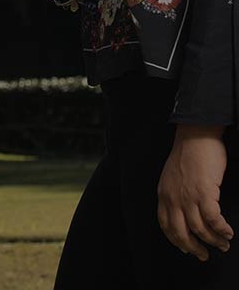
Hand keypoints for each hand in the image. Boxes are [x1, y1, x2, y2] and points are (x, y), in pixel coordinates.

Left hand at [159, 125, 231, 259]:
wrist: (195, 136)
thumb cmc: (187, 155)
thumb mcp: (171, 177)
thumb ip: (174, 194)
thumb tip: (183, 211)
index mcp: (163, 194)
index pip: (165, 224)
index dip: (176, 240)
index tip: (186, 249)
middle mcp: (173, 198)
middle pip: (180, 232)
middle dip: (193, 247)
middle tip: (204, 255)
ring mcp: (188, 196)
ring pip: (199, 229)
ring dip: (213, 240)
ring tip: (223, 244)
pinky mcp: (204, 192)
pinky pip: (213, 219)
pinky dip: (221, 229)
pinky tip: (228, 232)